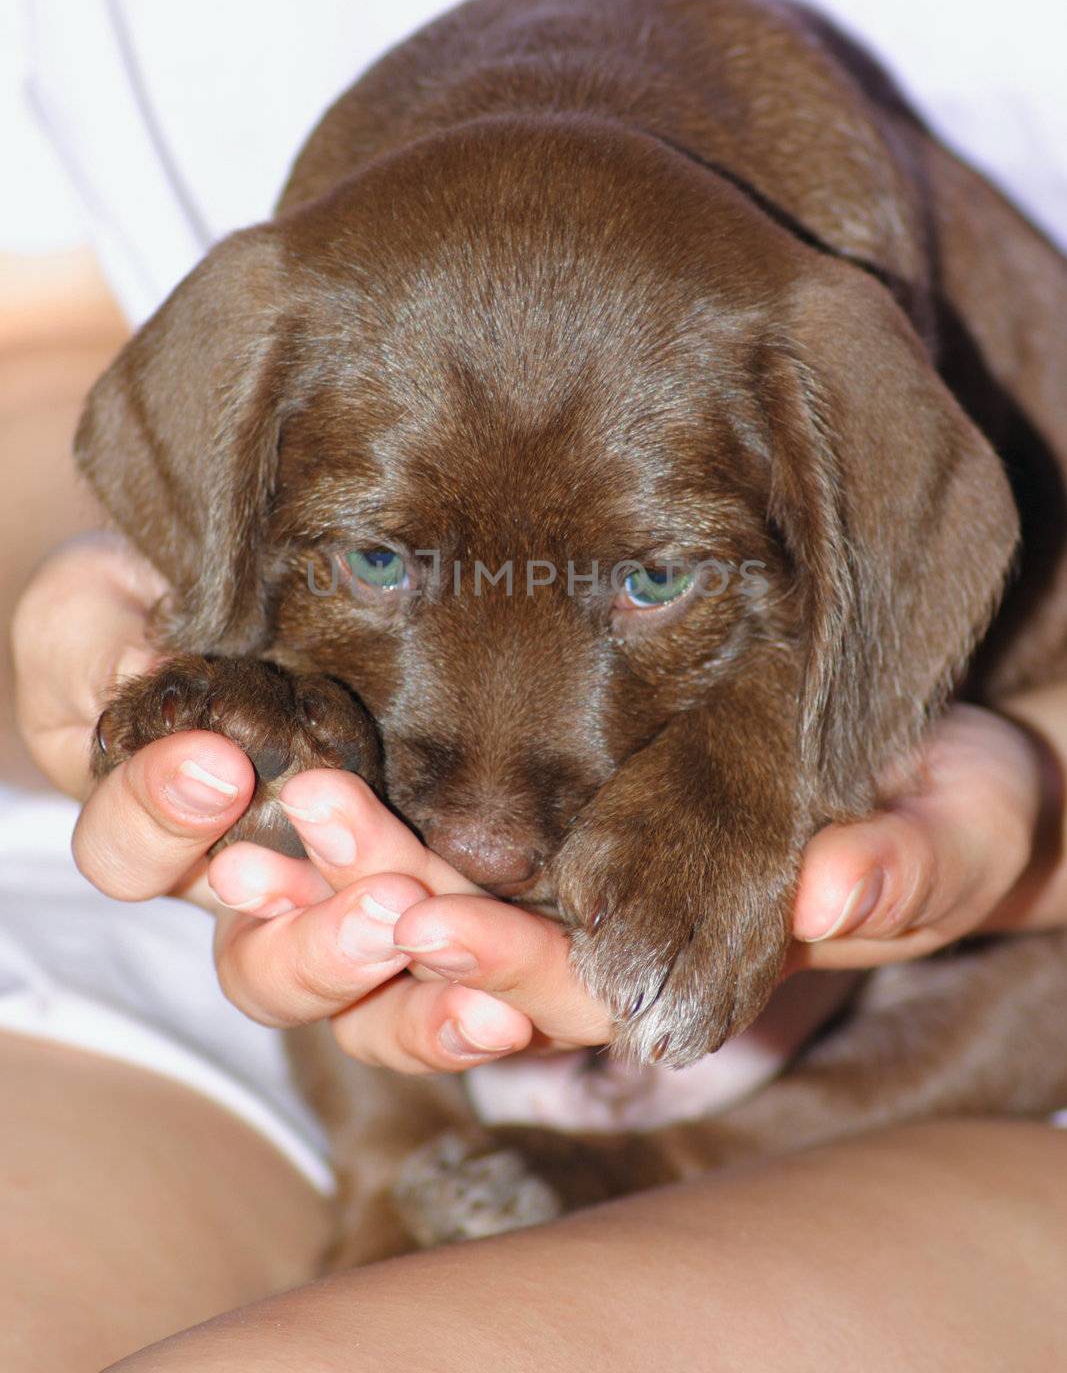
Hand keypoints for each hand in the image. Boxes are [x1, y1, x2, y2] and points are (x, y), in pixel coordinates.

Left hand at [14, 533, 1064, 1070]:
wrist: (908, 721)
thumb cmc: (940, 781)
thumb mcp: (960, 815)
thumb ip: (922, 861)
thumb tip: (836, 892)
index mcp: (676, 962)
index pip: (565, 997)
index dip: (499, 976)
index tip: (429, 923)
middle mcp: (584, 928)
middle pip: (444, 956)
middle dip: (373, 911)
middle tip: (310, 828)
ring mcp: (534, 854)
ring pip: (383, 901)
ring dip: (312, 863)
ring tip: (260, 784)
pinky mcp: (493, 773)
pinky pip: (375, 804)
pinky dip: (312, 788)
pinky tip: (265, 732)